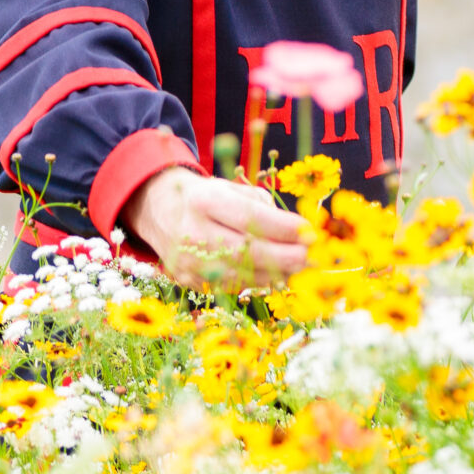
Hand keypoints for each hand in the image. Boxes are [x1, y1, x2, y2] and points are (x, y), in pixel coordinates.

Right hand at [119, 167, 307, 291]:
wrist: (160, 213)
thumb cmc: (206, 197)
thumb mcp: (230, 188)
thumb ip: (262, 206)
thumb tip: (296, 231)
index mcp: (204, 201)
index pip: (249, 218)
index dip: (284, 228)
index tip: (310, 232)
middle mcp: (193, 233)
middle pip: (246, 252)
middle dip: (286, 256)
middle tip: (313, 256)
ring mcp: (189, 263)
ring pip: (242, 275)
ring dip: (278, 273)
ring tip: (302, 267)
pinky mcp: (190, 282)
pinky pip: (233, 286)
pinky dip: (259, 282)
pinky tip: (278, 274)